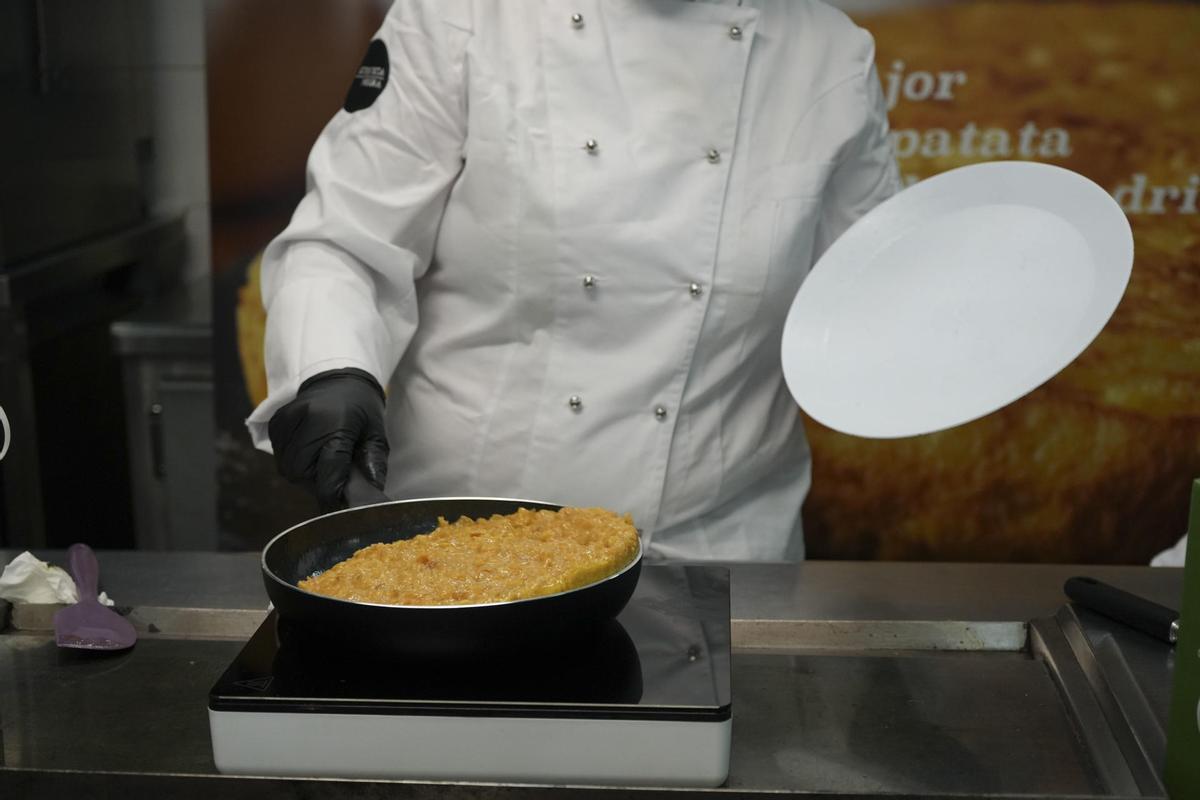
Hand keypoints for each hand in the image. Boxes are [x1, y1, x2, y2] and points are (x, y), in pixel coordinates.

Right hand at [267, 368, 387, 511]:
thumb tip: (370, 495)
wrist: (338, 379)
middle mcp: (308, 422)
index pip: (329, 475)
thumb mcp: (377, 434)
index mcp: (337, 425)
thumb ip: (374, 465)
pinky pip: (279, 455)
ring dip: (305, 472)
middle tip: (333, 474)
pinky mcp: (276, 422)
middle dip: (319, 482)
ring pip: (289, 469)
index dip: (334, 496)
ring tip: (321, 458)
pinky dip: (293, 459)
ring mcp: (288, 421)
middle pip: (304, 475)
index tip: (341, 506)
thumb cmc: (362, 410)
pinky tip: (308, 447)